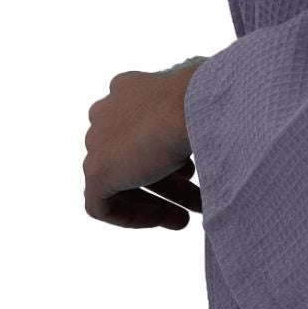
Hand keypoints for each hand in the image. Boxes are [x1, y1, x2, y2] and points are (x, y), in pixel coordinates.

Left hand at [82, 59, 205, 230]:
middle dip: (167, 182)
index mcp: (129, 89)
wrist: (195, 106)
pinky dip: (133, 215)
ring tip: (187, 218)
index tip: (192, 174)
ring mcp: (98, 141)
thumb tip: (210, 137)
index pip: (141, 129)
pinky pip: (103, 204)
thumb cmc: (207, 101)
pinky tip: (164, 218)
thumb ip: (192, 120)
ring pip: (123, 180)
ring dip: (157, 200)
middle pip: (134, 156)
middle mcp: (107, 111)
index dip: (167, 155)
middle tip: (196, 201)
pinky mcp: (96, 170)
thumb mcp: (201, 107)